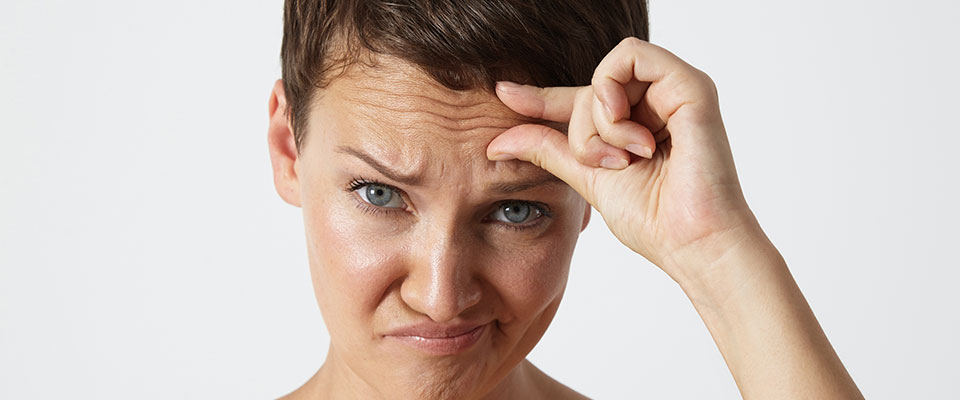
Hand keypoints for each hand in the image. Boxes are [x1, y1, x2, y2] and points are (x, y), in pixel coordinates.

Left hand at [487, 37, 766, 285]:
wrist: (690, 243)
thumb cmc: (653, 219)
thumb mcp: (587, 177)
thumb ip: (549, 150)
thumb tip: (496, 142)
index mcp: (640, 123)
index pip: (584, 98)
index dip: (542, 97)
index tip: (503, 93)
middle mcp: (659, 101)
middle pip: (591, 87)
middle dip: (584, 131)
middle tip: (609, 164)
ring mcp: (676, 89)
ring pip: (606, 73)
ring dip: (600, 120)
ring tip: (625, 156)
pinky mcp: (690, 84)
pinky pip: (630, 56)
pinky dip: (614, 94)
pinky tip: (629, 134)